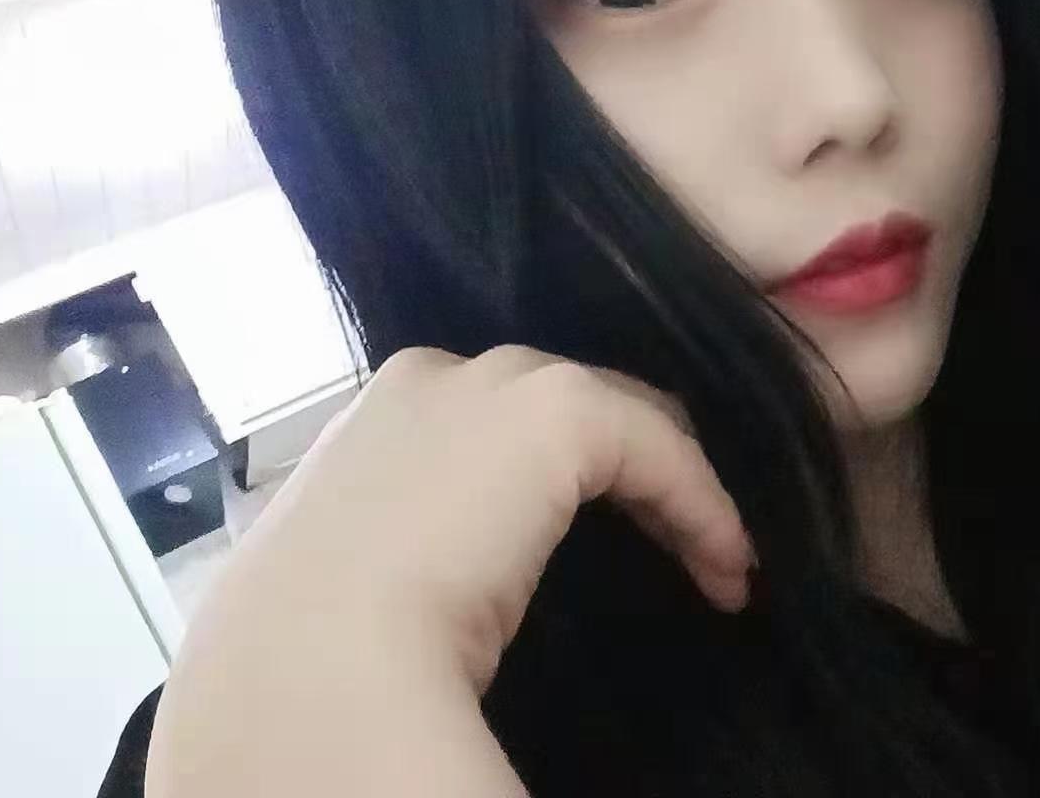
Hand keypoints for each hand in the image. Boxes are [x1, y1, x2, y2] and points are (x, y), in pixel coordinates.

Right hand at [145, 346, 753, 796]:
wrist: (313, 657)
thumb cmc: (327, 645)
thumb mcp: (381, 570)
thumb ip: (424, 544)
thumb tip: (464, 581)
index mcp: (384, 420)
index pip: (500, 422)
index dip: (569, 482)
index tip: (603, 563)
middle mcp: (439, 382)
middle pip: (570, 403)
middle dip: (632, 465)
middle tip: (673, 546)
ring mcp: (498, 388)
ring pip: (622, 416)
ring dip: (672, 485)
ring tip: (712, 562)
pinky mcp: (559, 415)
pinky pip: (661, 450)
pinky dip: (702, 505)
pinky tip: (726, 568)